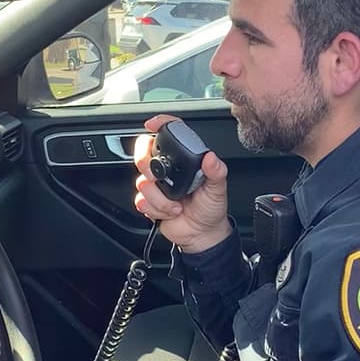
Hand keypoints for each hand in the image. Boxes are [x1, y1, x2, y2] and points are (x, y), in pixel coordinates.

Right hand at [134, 114, 231, 252]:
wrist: (202, 235)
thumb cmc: (211, 209)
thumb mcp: (218, 189)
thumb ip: (216, 172)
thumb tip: (211, 157)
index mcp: (184, 161)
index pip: (170, 135)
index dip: (159, 125)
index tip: (152, 125)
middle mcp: (168, 171)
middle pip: (144, 154)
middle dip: (149, 167)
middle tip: (162, 179)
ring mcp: (157, 186)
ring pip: (142, 182)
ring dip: (160, 199)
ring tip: (177, 205)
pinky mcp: (149, 201)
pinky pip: (140, 200)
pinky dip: (155, 209)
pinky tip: (168, 212)